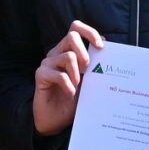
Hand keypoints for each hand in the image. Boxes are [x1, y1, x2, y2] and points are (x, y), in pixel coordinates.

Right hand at [32, 20, 104, 137]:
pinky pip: (58, 74)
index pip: (76, 29)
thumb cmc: (72, 101)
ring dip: (77, 72)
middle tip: (88, 68)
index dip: (90, 32)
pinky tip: (70, 94)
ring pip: (67, 56)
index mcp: (69, 50)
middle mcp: (57, 53)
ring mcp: (48, 63)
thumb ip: (95, 67)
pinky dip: (67, 85)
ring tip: (78, 85)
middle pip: (72, 36)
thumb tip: (108, 52)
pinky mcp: (41, 75)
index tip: (101, 46)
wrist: (55, 121)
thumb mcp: (88, 83)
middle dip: (84, 50)